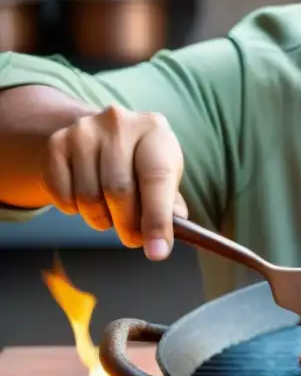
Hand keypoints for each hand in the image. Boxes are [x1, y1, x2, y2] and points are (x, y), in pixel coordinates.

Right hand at [41, 104, 186, 259]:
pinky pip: (61, 194)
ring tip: (111, 214)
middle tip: (133, 238)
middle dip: (127, 226)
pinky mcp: (57, 143)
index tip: (157, 251)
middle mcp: (119, 124)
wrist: (104, 134)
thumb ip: (169, 204)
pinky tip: (86, 199)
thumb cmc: (143, 161)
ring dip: (100, 219)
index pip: (157, 178)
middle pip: (118, 190)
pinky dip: (74, 209)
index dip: (157, 219)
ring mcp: (84, 130)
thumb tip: (161, 240)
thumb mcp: (165, 172)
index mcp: (154, 130)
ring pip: (88, 197)